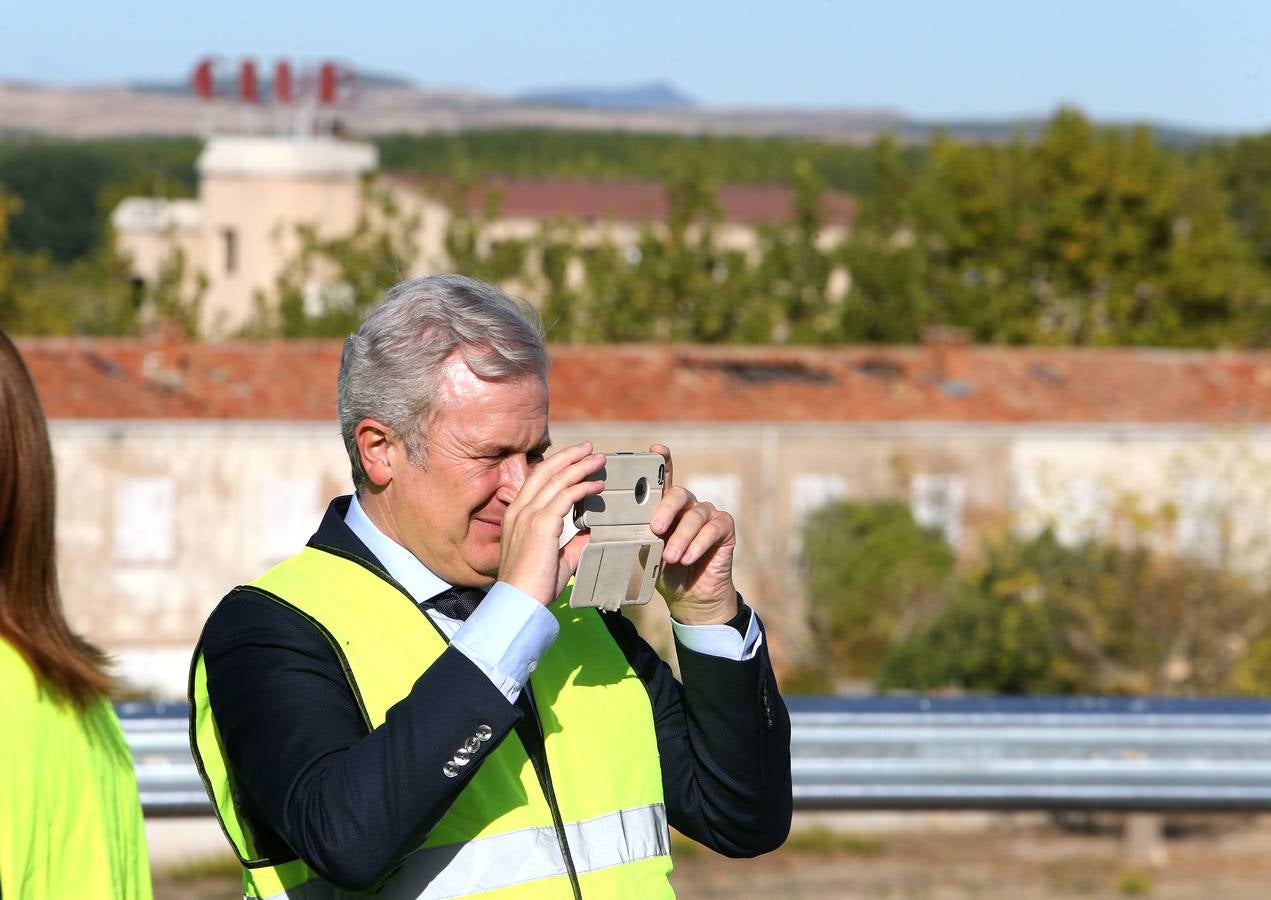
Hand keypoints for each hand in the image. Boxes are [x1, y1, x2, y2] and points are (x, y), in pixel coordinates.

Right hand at [499, 442, 605, 604]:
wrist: (520, 602)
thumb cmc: (534, 586)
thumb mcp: (556, 559)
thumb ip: (572, 544)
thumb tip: (589, 532)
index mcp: (517, 516)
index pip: (537, 481)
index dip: (556, 467)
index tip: (575, 460)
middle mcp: (519, 510)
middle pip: (545, 471)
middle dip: (569, 456)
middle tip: (589, 448)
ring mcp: (528, 515)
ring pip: (557, 479)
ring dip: (580, 466)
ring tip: (599, 460)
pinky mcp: (541, 523)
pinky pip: (565, 496)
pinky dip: (583, 487)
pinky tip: (597, 486)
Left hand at [648, 443, 738, 625]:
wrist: (691, 598)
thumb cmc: (664, 572)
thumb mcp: (646, 554)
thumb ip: (637, 538)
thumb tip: (616, 534)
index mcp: (666, 506)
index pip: (664, 478)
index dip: (662, 461)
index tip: (656, 449)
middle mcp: (688, 505)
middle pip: (679, 494)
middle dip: (665, 510)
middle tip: (655, 529)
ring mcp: (708, 514)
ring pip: (695, 515)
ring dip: (681, 537)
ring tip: (671, 557)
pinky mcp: (725, 528)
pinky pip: (713, 529)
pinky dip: (699, 544)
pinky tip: (688, 557)